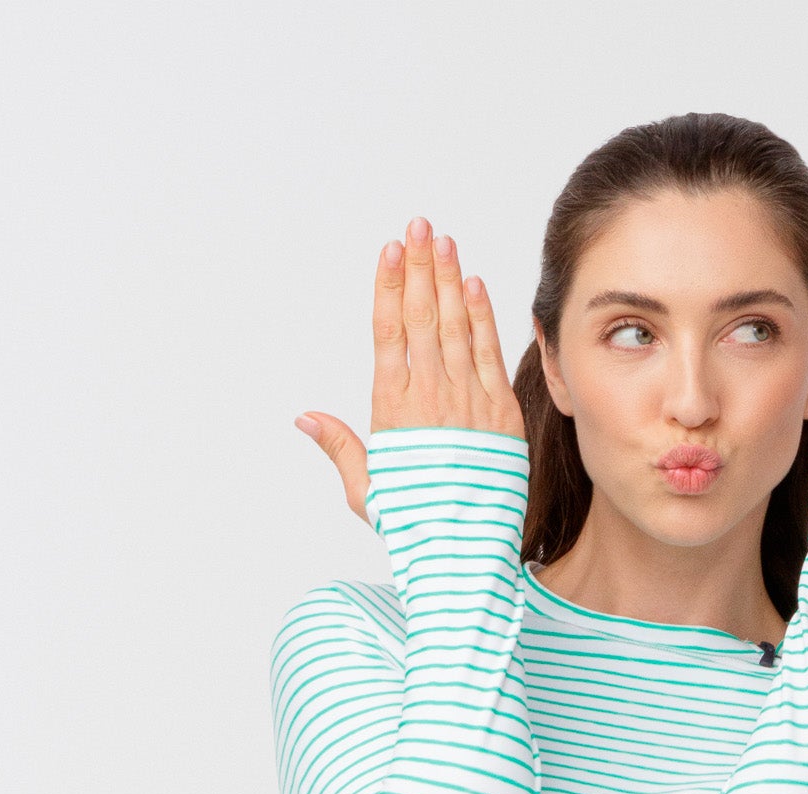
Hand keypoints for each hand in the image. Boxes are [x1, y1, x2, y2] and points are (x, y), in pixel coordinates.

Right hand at [293, 217, 524, 524]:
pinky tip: (474, 285)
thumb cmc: (411, 528)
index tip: (391, 250)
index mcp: (393, 412)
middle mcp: (431, 400)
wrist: (465, 554)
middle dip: (421, 268)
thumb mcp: (366, 492)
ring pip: (457, 329)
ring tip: (444, 241)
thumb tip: (305, 416)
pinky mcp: (501, 416)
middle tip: (420, 225)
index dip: (390, 287)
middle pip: (423, 319)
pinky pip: (489, 356)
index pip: (390, 334)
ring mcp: (469, 404)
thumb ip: (340, 447)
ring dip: (449, 281)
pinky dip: (482, 317)